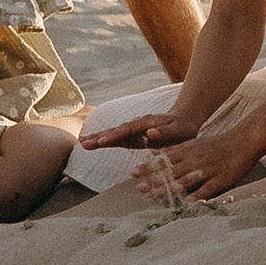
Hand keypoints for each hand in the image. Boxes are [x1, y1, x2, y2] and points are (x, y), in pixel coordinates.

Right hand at [82, 101, 207, 150]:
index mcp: (145, 124)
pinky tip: (91, 143)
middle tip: (83, 143)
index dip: (114, 136)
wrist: (183, 121)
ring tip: (82, 143)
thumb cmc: (182, 128)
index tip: (101, 142)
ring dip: (97, 138)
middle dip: (100, 137)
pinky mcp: (131, 136)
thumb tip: (150, 133)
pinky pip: (115, 138)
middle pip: (115, 130)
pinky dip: (102, 140)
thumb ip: (164, 132)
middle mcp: (136, 125)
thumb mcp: (177, 130)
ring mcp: (132, 130)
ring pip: (112, 133)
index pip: (127, 130)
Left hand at [134, 124, 263, 206]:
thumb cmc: (218, 144)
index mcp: (189, 150)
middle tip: (138, 187)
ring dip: (169, 188)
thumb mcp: (194, 143)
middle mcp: (195, 160)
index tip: (133, 173)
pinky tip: (188, 203)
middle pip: (171, 171)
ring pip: (186, 180)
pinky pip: (208, 189)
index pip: (164, 159)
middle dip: (154, 180)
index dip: (149, 167)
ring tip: (154, 195)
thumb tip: (154, 154)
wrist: (244, 140)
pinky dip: (198, 195)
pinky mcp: (221, 179)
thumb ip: (175, 150)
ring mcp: (207, 170)